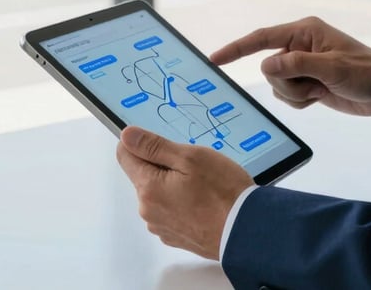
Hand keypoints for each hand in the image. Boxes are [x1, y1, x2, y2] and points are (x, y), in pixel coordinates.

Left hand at [116, 126, 253, 259]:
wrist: (245, 229)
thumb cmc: (222, 192)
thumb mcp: (190, 157)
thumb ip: (155, 146)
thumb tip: (127, 136)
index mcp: (148, 188)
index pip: (125, 156)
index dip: (141, 143)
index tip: (162, 142)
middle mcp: (148, 211)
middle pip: (145, 175)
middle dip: (164, 164)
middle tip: (193, 164)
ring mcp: (161, 226)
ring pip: (159, 192)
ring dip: (174, 183)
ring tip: (203, 183)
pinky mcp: (175, 235)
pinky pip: (171, 209)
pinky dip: (183, 201)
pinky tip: (204, 199)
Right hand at [210, 16, 370, 117]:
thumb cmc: (365, 72)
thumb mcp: (332, 68)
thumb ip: (297, 64)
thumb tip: (267, 65)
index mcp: (304, 32)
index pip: (262, 38)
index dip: (236, 49)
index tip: (215, 60)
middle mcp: (300, 46)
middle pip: (268, 68)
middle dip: (286, 83)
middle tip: (314, 85)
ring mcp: (302, 65)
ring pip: (276, 85)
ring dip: (295, 94)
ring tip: (320, 91)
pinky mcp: (307, 83)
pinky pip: (287, 97)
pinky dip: (300, 102)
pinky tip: (321, 97)